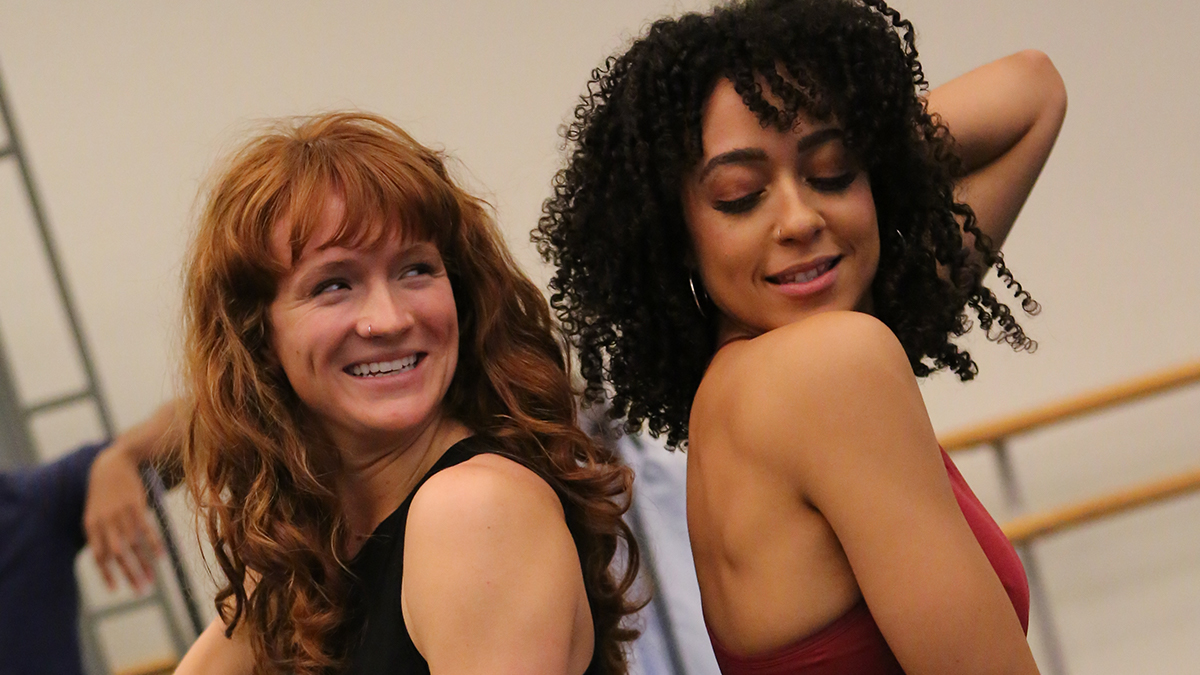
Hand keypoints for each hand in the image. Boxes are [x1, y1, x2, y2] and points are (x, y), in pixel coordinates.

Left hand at [83, 443, 161, 591]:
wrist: (113, 463)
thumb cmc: (104, 492)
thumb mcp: (95, 512)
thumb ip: (100, 534)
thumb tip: (106, 558)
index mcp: (92, 526)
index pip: (99, 556)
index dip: (107, 574)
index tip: (116, 590)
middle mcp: (105, 523)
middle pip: (118, 555)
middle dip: (129, 575)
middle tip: (140, 592)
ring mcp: (121, 514)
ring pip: (133, 546)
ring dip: (143, 565)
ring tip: (152, 580)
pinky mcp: (137, 506)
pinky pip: (146, 530)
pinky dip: (154, 545)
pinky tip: (161, 557)